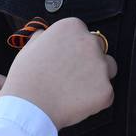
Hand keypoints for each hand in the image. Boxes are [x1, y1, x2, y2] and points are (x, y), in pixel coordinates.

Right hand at [0, 17, 117, 129]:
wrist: (29, 108)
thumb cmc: (26, 79)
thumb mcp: (29, 47)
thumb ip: (43, 36)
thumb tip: (46, 35)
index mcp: (71, 27)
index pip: (82, 33)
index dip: (74, 47)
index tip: (67, 57)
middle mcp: (89, 42)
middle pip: (98, 48)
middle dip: (88, 59)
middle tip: (70, 74)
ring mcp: (100, 67)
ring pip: (108, 68)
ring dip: (97, 76)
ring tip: (75, 88)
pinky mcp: (106, 90)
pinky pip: (106, 93)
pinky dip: (95, 99)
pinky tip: (77, 101)